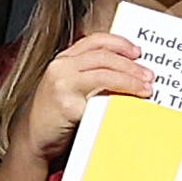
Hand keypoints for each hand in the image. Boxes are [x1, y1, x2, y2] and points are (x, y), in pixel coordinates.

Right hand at [5, 28, 152, 170]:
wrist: (33, 139)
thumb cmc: (55, 115)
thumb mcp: (70, 87)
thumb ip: (90, 75)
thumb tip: (129, 72)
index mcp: (63, 59)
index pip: (95, 41)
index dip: (120, 43)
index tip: (138, 52)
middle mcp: (61, 67)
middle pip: (104, 56)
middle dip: (131, 66)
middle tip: (149, 76)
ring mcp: (62, 85)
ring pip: (104, 74)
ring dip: (129, 81)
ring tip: (145, 89)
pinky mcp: (67, 105)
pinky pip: (100, 100)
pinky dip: (118, 100)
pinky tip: (129, 105)